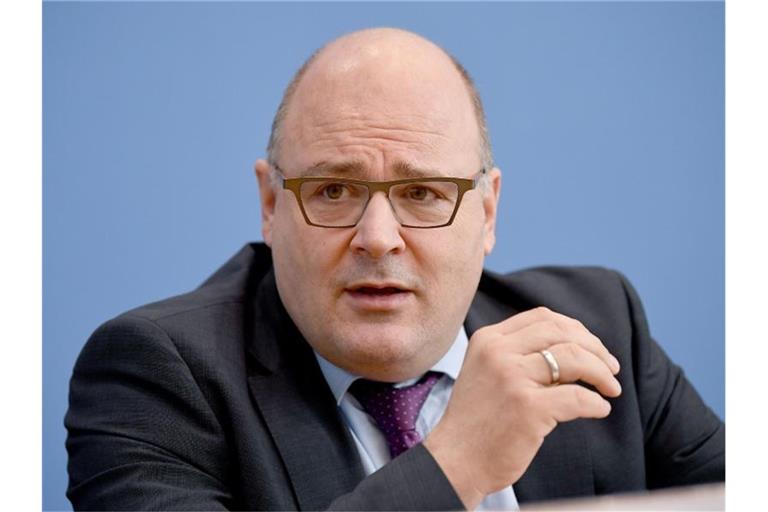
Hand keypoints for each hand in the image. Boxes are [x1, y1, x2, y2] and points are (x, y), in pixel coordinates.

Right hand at [423, 307, 621, 508]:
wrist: (455, 460)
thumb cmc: (477, 420)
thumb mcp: (487, 371)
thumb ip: (519, 354)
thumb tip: (576, 348)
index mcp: (488, 339)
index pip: (543, 317)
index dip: (576, 329)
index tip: (592, 348)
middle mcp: (498, 353)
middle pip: (562, 333)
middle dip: (595, 349)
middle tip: (611, 368)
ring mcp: (512, 379)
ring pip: (574, 359)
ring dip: (601, 373)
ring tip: (611, 389)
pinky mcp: (527, 409)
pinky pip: (577, 398)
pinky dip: (596, 404)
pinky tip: (599, 410)